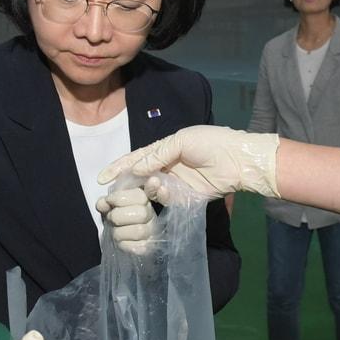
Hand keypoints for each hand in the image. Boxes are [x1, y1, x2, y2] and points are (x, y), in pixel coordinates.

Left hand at [95, 183, 159, 253]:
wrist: (120, 234)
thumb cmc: (116, 215)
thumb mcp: (110, 205)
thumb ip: (106, 202)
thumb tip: (103, 204)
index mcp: (143, 199)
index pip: (139, 196)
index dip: (118, 198)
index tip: (108, 201)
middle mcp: (150, 215)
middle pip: (142, 214)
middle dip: (119, 216)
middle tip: (111, 218)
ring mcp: (151, 232)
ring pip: (139, 231)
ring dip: (120, 232)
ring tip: (115, 231)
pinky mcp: (146, 247)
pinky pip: (137, 247)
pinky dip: (124, 244)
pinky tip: (120, 241)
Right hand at [98, 126, 280, 199]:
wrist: (237, 160)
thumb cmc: (211, 143)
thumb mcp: (181, 141)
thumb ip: (157, 154)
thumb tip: (136, 168)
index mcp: (164, 150)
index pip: (135, 159)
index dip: (119, 167)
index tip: (101, 178)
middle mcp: (166, 167)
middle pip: (139, 178)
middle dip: (127, 184)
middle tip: (114, 192)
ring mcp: (175, 183)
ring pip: (151, 190)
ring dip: (147, 187)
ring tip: (153, 182)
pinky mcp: (185, 198)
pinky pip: (167, 199)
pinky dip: (162, 194)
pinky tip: (164, 187)